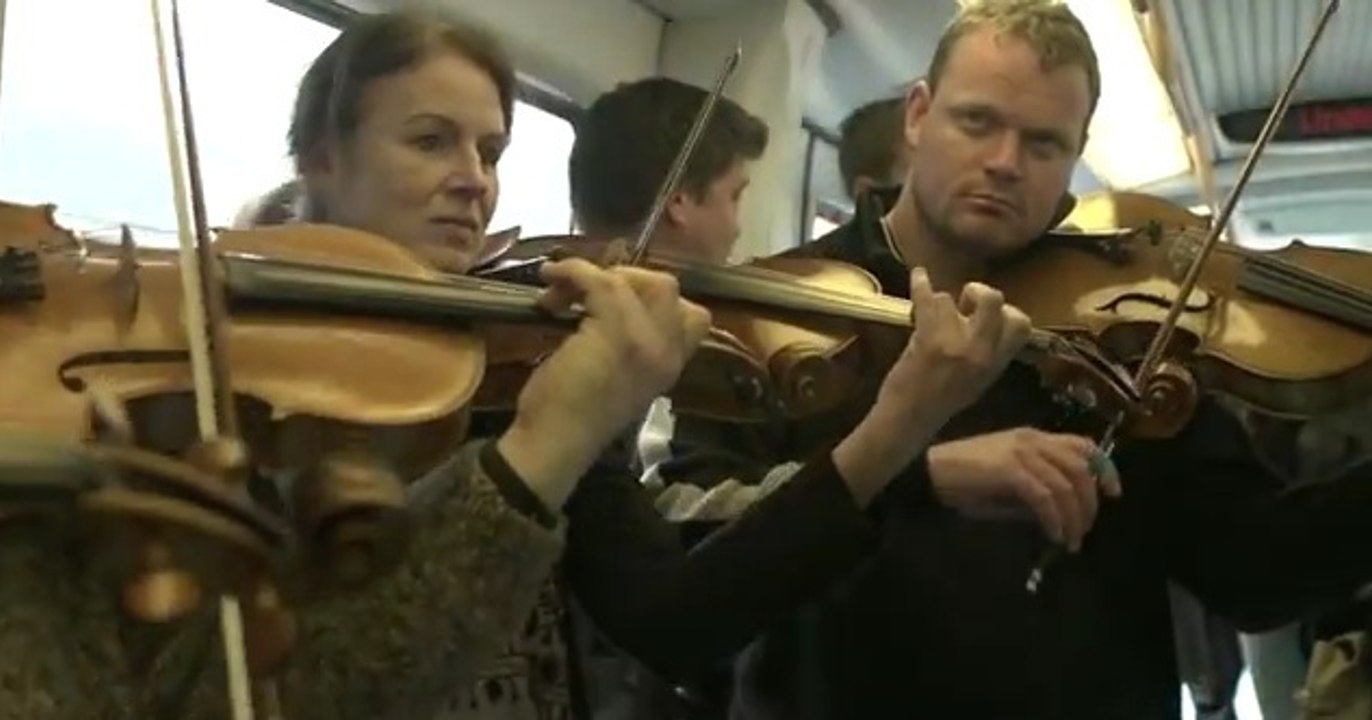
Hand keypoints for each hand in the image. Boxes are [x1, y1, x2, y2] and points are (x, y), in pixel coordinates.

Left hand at [497, 259, 710, 506]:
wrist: (555, 443)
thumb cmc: (575, 415)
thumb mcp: (619, 378)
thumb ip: (631, 346)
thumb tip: (606, 302)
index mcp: (670, 365)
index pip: (694, 316)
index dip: (655, 296)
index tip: (619, 298)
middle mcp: (666, 351)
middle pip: (668, 287)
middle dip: (626, 277)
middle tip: (589, 290)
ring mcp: (645, 341)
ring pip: (633, 280)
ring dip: (592, 274)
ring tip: (560, 290)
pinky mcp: (615, 333)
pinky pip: (600, 281)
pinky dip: (572, 272)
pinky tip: (551, 278)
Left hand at [832, 268, 1031, 504]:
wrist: (908, 421)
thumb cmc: (938, 403)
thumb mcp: (977, 381)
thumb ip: (986, 353)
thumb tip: (987, 321)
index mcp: (995, 364)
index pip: (1021, 324)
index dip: (1007, 311)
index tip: (987, 317)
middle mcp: (981, 352)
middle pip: (995, 300)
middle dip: (980, 293)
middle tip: (965, 304)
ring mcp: (955, 344)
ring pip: (950, 299)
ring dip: (937, 304)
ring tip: (928, 318)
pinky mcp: (928, 339)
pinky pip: (927, 299)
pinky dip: (920, 283)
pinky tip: (919, 275)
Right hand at [927, 428, 1121, 550]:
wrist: (929, 473)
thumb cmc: (964, 480)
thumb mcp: (1006, 479)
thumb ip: (1035, 486)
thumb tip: (1063, 512)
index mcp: (1033, 437)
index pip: (1083, 445)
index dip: (1105, 468)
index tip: (1113, 494)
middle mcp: (1032, 440)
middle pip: (1081, 468)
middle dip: (1090, 503)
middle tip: (1085, 530)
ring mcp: (1021, 453)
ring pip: (1066, 484)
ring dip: (1074, 517)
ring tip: (1070, 541)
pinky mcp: (1010, 470)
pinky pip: (1045, 497)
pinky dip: (1054, 519)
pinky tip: (1053, 536)